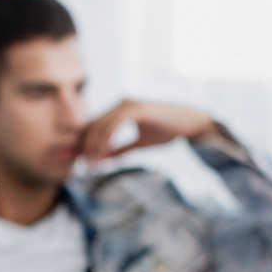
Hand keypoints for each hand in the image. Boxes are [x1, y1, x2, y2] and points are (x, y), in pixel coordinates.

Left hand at [76, 99, 219, 161]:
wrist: (190, 124)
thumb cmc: (168, 131)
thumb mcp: (139, 143)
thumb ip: (121, 149)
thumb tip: (105, 159)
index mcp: (121, 110)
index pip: (95, 125)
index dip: (85, 143)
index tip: (82, 163)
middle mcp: (121, 103)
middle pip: (93, 125)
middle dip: (85, 147)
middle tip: (84, 168)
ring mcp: (127, 104)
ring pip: (100, 125)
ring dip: (93, 147)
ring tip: (92, 167)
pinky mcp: (135, 108)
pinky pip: (113, 125)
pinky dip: (106, 141)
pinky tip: (104, 157)